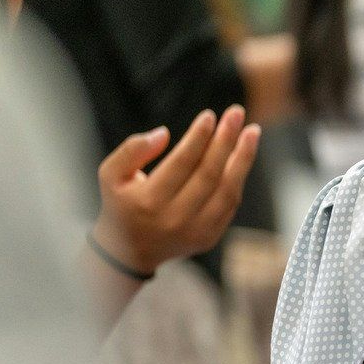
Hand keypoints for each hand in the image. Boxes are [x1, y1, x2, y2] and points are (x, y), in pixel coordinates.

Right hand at [92, 106, 260, 274]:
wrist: (130, 250)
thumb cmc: (121, 202)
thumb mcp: (110, 174)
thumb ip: (132, 150)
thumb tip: (163, 133)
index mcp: (149, 201)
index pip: (182, 163)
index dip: (198, 137)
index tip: (209, 115)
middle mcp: (175, 218)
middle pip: (209, 174)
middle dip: (226, 140)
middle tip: (236, 112)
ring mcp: (196, 231)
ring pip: (227, 190)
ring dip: (243, 158)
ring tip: (252, 131)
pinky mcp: (209, 237)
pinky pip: (230, 203)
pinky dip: (239, 177)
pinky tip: (243, 155)